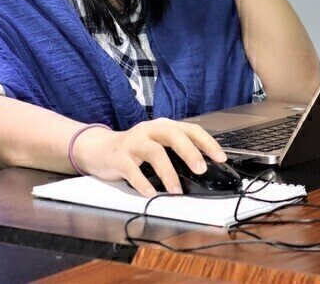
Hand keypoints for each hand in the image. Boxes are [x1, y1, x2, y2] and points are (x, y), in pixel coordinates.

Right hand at [72, 118, 226, 196]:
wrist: (99, 148)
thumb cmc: (135, 150)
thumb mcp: (158, 145)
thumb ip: (176, 152)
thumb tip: (204, 169)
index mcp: (163, 127)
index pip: (190, 129)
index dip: (207, 142)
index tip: (220, 158)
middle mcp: (149, 130)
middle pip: (173, 135)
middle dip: (189, 152)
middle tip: (201, 169)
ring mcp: (133, 142)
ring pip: (154, 152)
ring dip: (168, 172)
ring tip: (176, 190)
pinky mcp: (119, 156)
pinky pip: (132, 169)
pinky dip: (142, 182)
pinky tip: (150, 193)